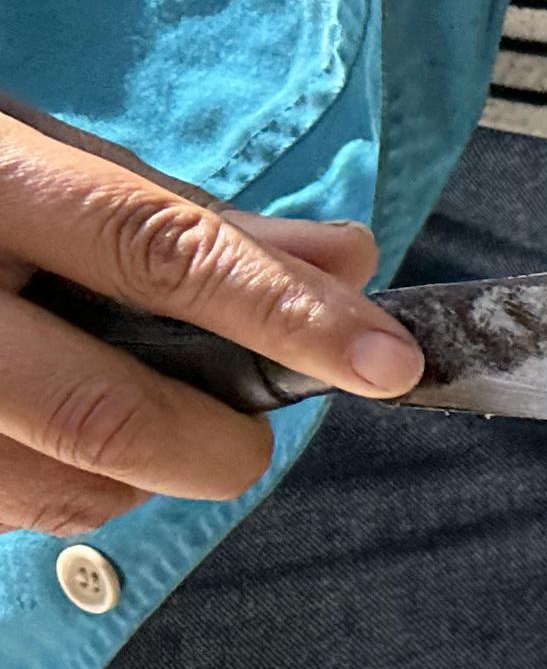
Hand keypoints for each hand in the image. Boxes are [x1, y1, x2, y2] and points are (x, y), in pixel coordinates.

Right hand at [0, 96, 418, 534]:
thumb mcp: (43, 157)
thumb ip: (191, 219)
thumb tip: (346, 259)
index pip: (159, 252)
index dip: (286, 313)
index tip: (387, 361)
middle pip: (104, 412)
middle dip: (215, 444)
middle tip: (248, 436)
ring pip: (58, 489)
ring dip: (139, 480)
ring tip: (136, 421)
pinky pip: (11, 511)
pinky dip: (68, 492)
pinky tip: (58, 441)